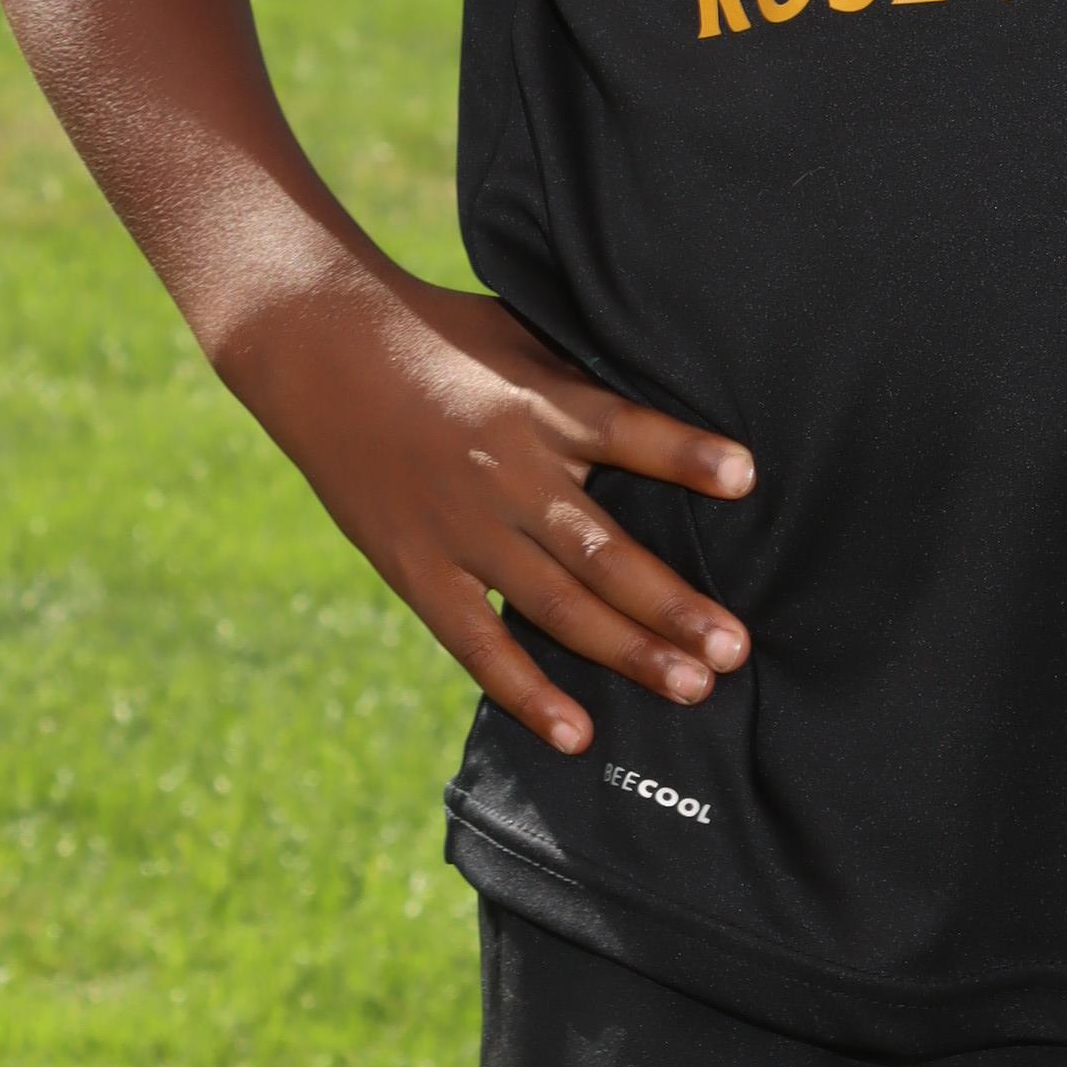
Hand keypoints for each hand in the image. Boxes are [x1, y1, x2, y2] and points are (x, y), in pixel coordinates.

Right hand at [225, 267, 752, 757]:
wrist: (321, 345)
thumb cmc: (439, 334)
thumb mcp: (523, 336)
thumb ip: (586, 385)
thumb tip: (670, 405)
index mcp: (541, 406)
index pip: (628, 430)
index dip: (684, 455)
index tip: (745, 477)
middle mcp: (508, 472)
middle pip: (604, 550)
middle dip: (673, 605)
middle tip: (734, 650)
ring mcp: (461, 527)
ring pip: (557, 604)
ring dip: (627, 651)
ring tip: (691, 688)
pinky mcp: (416, 566)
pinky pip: (478, 642)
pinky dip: (526, 691)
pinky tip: (577, 732)